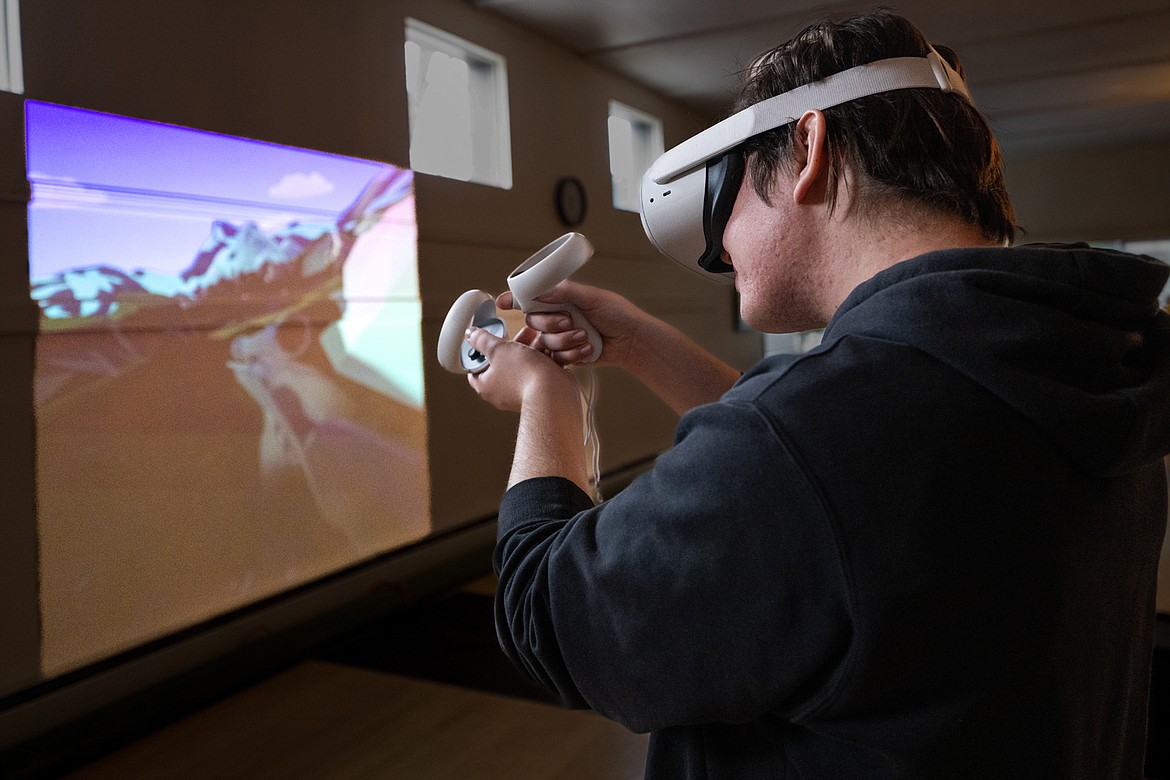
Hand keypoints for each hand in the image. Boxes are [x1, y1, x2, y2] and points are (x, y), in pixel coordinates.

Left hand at [465, 325, 579, 412]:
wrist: (554, 392)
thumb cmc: (524, 375)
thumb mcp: (498, 349)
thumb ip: (482, 340)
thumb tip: (470, 334)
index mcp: (485, 385)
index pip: (475, 367)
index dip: (480, 351)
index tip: (489, 340)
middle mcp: (501, 393)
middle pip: (501, 364)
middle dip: (512, 346)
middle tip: (520, 335)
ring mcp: (521, 393)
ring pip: (522, 367)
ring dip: (530, 351)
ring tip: (538, 340)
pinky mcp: (539, 392)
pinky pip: (538, 374)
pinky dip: (542, 361)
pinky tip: (548, 352)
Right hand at [497, 280, 639, 367]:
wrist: (631, 341)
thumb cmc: (618, 314)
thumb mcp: (592, 297)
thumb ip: (565, 291)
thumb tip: (540, 290)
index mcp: (562, 298)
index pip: (532, 297)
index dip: (515, 299)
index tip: (503, 302)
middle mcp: (558, 316)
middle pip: (534, 320)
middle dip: (550, 323)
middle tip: (569, 322)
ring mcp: (562, 336)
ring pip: (544, 341)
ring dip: (564, 340)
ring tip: (585, 337)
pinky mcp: (567, 354)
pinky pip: (555, 357)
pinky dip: (571, 354)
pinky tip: (586, 350)